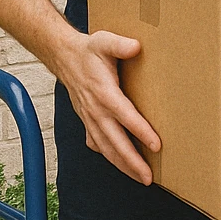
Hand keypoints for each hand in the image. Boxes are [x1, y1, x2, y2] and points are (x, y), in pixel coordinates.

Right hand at [54, 30, 159, 183]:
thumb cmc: (90, 50)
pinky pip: (98, 143)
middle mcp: (95, 110)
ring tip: (140, 178)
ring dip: (122, 165)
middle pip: (115, 141)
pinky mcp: (88, 121)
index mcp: (103, 93)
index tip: (156, 145)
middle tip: (148, 178)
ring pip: (106, 147)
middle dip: (132, 161)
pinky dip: (109, 156)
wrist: (64, 57)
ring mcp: (90, 118)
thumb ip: (120, 44)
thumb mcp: (105, 41)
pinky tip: (120, 165)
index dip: (140, 131)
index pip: (125, 116)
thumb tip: (136, 47)